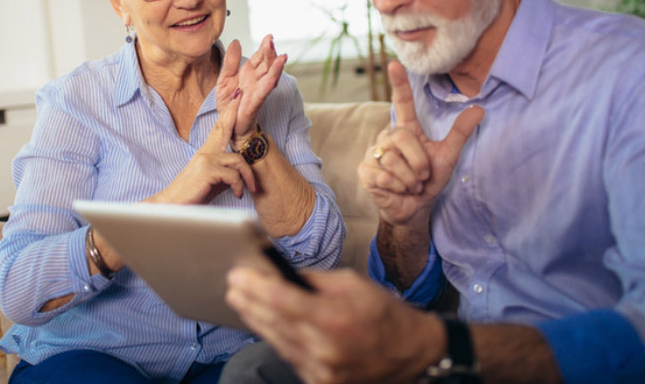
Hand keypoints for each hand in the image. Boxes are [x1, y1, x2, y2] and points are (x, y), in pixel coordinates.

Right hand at [148, 91, 256, 203]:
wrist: (170, 207)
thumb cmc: (192, 196)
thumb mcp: (212, 182)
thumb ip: (225, 173)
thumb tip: (240, 173)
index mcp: (206, 153)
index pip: (218, 130)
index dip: (228, 114)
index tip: (236, 98)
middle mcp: (205, 152)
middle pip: (223, 128)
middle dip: (233, 112)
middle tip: (241, 95)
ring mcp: (205, 159)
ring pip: (238, 160)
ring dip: (248, 176)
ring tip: (250, 188)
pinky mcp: (207, 171)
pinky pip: (233, 175)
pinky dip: (238, 186)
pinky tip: (236, 194)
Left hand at [216, 36, 286, 144]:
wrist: (228, 126)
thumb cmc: (229, 104)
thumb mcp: (224, 79)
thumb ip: (230, 62)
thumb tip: (236, 41)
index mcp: (249, 73)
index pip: (260, 58)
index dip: (264, 47)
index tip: (269, 36)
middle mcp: (256, 81)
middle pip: (266, 64)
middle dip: (270, 53)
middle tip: (271, 41)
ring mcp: (257, 91)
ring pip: (269, 76)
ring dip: (276, 67)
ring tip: (282, 57)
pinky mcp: (255, 103)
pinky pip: (263, 92)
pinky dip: (270, 83)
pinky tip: (274, 76)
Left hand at [226, 267, 444, 383]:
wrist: (412, 354)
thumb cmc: (384, 313)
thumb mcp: (353, 284)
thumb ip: (314, 280)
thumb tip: (281, 272)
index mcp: (334, 318)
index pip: (282, 300)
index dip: (255, 286)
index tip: (237, 274)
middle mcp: (324, 348)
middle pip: (273, 322)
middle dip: (249, 302)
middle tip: (232, 286)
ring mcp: (321, 371)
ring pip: (277, 341)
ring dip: (256, 320)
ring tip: (241, 302)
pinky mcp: (321, 383)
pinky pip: (290, 357)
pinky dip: (276, 338)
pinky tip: (265, 323)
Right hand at [358, 61, 483, 225]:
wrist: (414, 207)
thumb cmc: (428, 179)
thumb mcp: (447, 156)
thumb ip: (460, 133)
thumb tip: (480, 110)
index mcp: (406, 129)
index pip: (401, 102)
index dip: (398, 83)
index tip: (394, 64)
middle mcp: (387, 137)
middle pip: (402, 138)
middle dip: (419, 161)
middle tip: (423, 176)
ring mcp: (373, 153)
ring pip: (393, 160)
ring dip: (410, 178)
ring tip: (411, 184)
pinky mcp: (365, 171)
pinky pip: (384, 175)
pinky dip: (398, 186)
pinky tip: (399, 190)